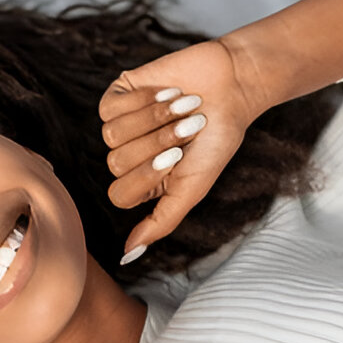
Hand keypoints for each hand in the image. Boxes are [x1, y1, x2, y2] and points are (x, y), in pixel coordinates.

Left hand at [98, 38, 261, 258]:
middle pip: (115, 164)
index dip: (148, 175)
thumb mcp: (192, 188)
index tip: (180, 157)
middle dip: (157, 144)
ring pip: (111, 136)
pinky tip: (168, 93)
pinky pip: (109, 109)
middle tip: (188, 128)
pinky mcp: (118, 95)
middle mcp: (128, 156)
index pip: (119, 195)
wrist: (233, 86)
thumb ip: (161, 223)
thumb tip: (127, 256)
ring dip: (153, 120)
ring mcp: (121, 126)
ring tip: (183, 107)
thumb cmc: (216, 140)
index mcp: (143, 183)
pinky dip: (143, 100)